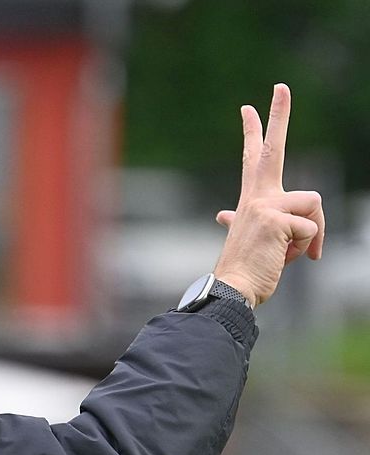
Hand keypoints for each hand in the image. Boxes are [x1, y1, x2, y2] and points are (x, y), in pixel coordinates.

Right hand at [212, 83, 324, 307]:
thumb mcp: (247, 237)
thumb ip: (235, 220)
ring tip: (289, 253)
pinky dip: (306, 249)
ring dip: (311, 235)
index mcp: (251, 199)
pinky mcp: (277, 220)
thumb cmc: (244, 267)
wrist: (233, 288)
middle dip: (278, 115)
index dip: (253, 131)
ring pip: (313, 204)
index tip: (249, 106)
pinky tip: (285, 259)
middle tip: (281, 87)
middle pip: (272, 149)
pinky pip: (311, 228)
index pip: (252, 157)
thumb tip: (221, 215)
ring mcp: (264, 206)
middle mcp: (256, 196)